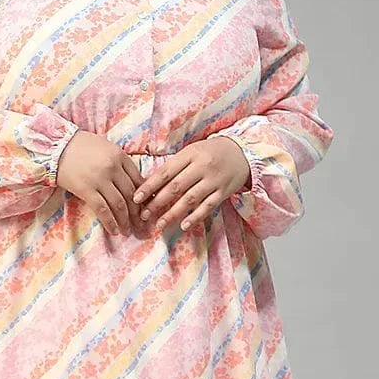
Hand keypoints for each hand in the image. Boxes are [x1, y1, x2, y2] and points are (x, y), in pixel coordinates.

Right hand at [55, 130, 146, 235]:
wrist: (55, 146)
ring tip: (127, 230)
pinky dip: (110, 222)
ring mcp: (100, 179)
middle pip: (131, 194)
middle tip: (140, 224)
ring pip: (119, 204)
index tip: (145, 208)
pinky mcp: (86, 189)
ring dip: (125, 220)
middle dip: (137, 212)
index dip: (144, 197)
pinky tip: (114, 230)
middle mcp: (113, 168)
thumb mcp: (106, 148)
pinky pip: (102, 209)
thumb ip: (119, 163)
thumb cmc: (80, 146)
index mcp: (120, 156)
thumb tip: (131, 183)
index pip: (138, 180)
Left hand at [131, 136, 250, 234]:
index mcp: (190, 154)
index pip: (165, 172)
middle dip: (157, 203)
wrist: (241, 153)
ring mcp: (214, 180)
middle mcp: (202, 167)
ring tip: (159, 224)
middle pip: (176, 187)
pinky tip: (183, 226)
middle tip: (143, 215)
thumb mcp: (191, 152)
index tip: (136, 198)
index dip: (149, 186)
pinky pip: (208, 207)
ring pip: (190, 199)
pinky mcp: (224, 192)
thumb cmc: (209, 153)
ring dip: (173, 213)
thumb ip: (174, 167)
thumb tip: (150, 185)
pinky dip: (195, 217)